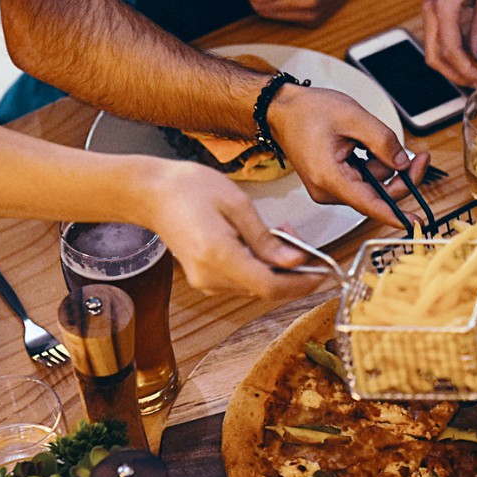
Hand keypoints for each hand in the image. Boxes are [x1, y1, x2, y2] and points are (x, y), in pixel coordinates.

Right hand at [141, 161, 316, 298]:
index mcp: (218, 256)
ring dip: (276, 266)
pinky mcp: (204, 278)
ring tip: (281, 234)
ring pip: (255, 285)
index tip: (324, 274)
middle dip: (292, 270)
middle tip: (302, 242)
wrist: (151, 193)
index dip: (302, 284)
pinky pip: (242, 280)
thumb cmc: (189, 189)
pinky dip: (259, 266)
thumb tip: (295, 260)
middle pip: (265, 288)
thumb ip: (266, 237)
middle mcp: (210, 276)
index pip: (270, 286)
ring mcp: (205, 281)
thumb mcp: (237, 204)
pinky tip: (261, 242)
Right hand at [265, 85, 428, 226]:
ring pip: (371, 187)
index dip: (394, 214)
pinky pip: (361, 181)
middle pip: (376, 195)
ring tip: (377, 138)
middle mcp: (327, 190)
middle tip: (419, 158)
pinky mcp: (332, 183)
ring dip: (384, 167)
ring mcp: (328, 188)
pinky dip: (372, 166)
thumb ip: (382, 141)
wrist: (282, 110)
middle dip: (400, 177)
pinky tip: (366, 146)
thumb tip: (402, 162)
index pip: (368, 204)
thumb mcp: (352, 117)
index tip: (413, 222)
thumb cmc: (307, 112)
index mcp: (329, 177)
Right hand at [423, 0, 476, 87]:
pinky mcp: (434, 4)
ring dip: (451, 64)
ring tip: (474, 72)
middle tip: (476, 83)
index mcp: (443, 5)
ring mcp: (430, 5)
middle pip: (434, 55)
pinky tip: (468, 54)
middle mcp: (430, 7)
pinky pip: (437, 35)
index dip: (465, 70)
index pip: (450, 50)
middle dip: (454, 74)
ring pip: (432, 47)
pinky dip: (450, 49)